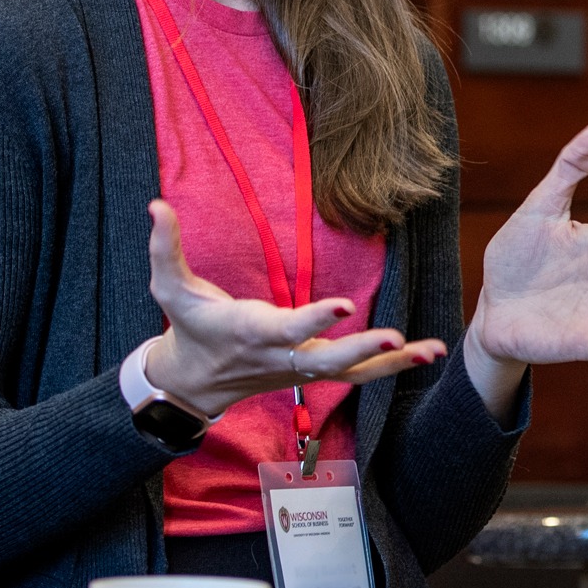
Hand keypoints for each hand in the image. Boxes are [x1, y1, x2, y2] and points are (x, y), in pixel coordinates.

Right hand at [140, 199, 442, 416]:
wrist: (193, 382)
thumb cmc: (187, 327)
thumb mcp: (169, 288)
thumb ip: (164, 248)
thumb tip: (156, 205)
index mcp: (252, 332)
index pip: (287, 328)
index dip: (316, 319)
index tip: (346, 305)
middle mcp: (282, 355)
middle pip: (327, 360)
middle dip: (362, 350)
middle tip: (396, 338)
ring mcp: (302, 369)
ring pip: (351, 373)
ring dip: (392, 363)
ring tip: (431, 350)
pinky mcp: (314, 373)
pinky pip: (358, 374)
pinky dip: (392, 367)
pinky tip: (426, 354)